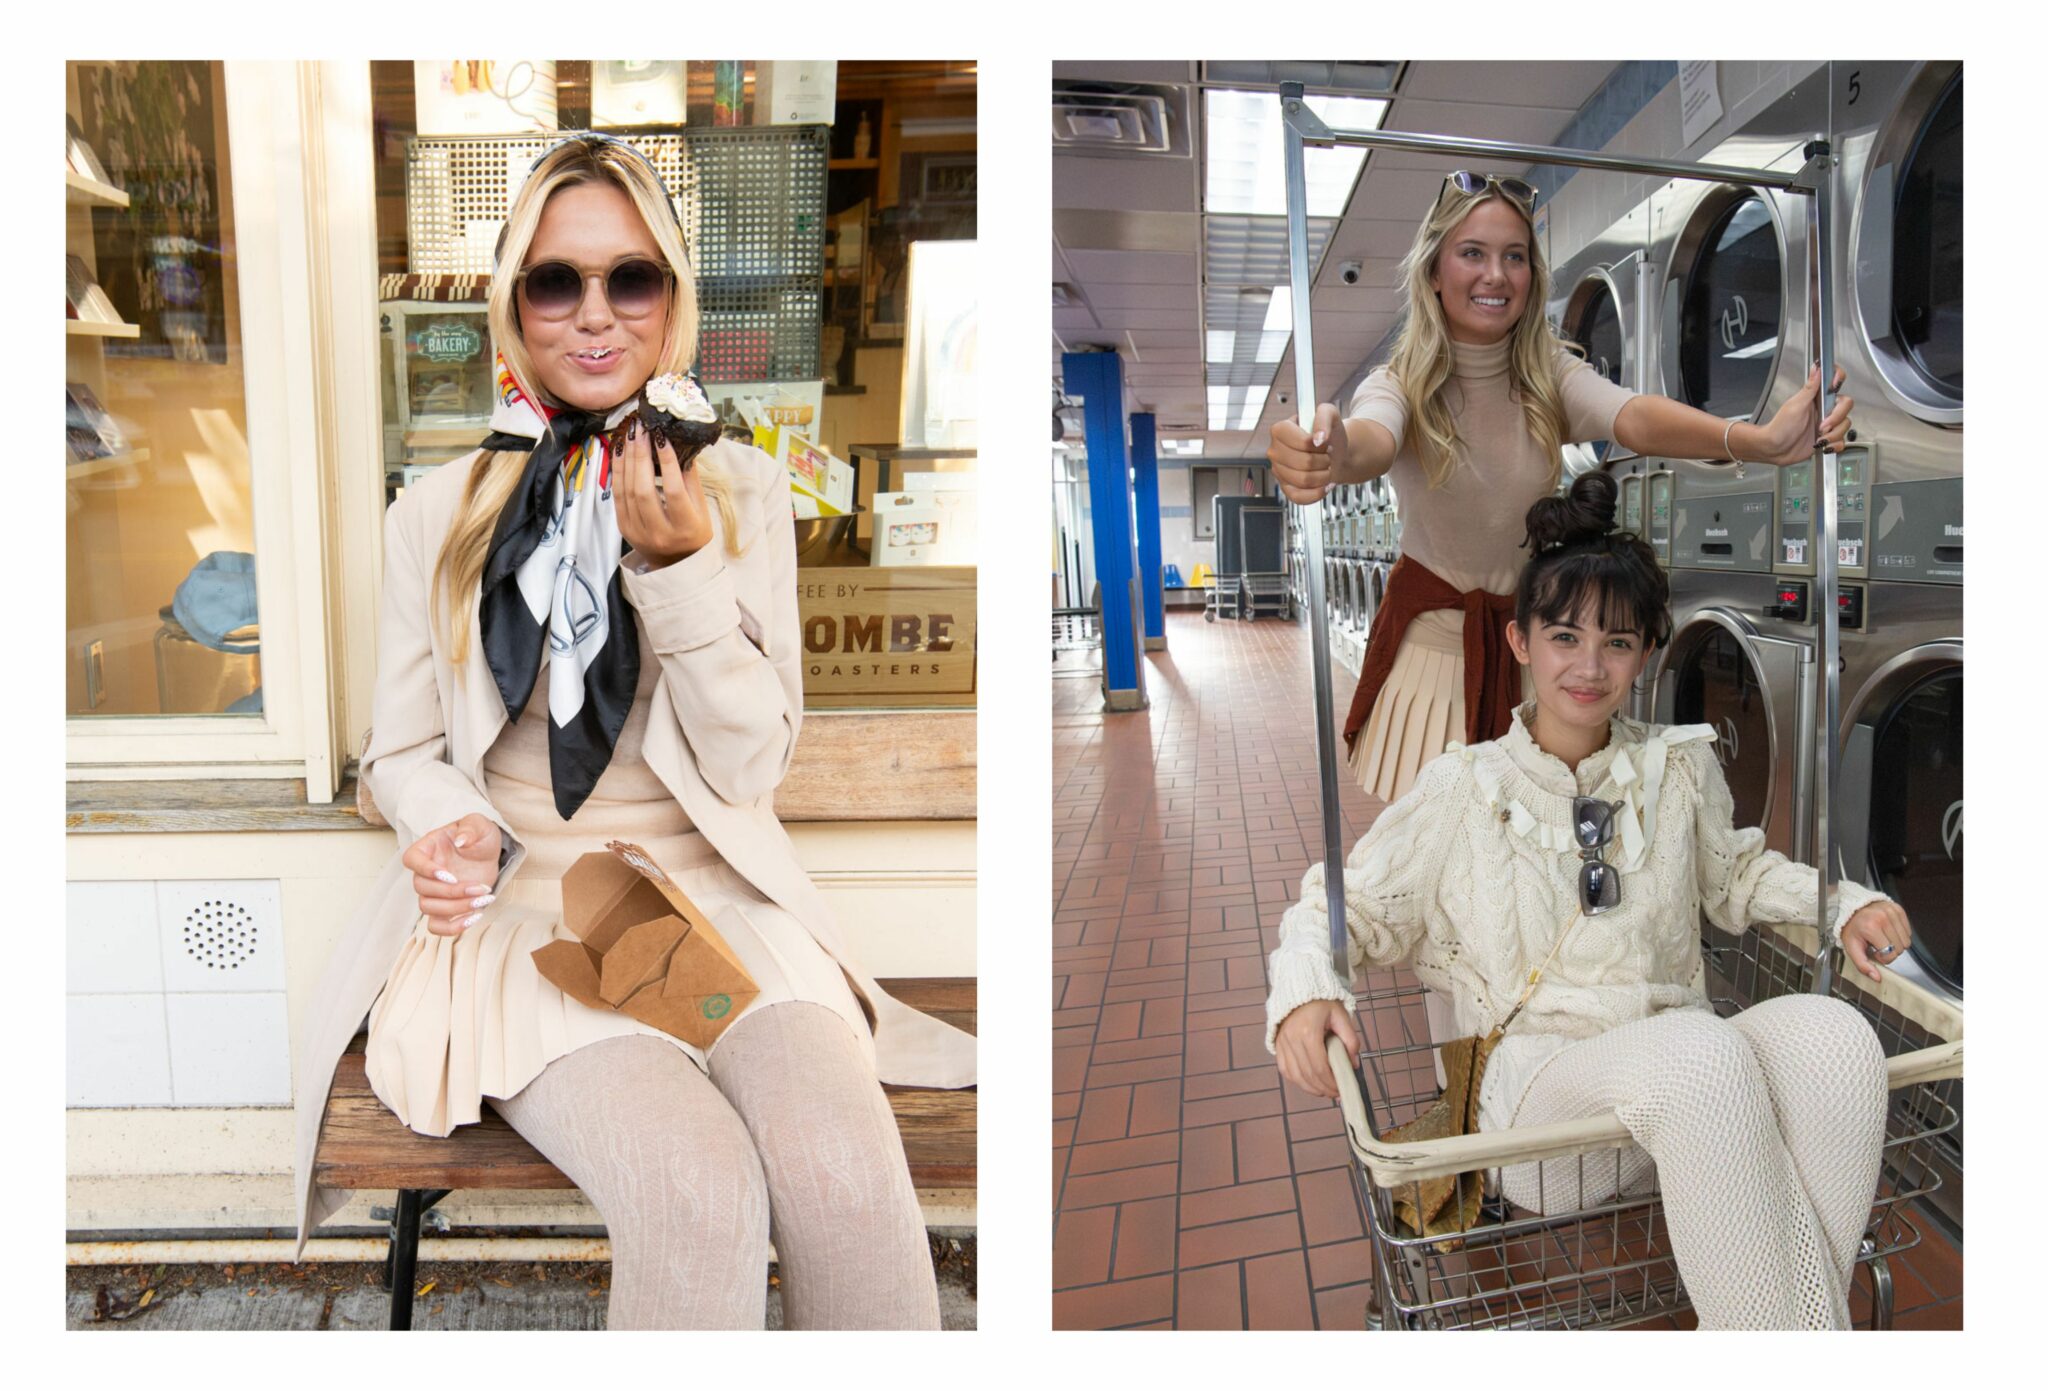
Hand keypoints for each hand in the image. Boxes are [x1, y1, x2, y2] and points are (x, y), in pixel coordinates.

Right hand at [402, 813, 502, 936]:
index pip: (411, 859)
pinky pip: (437, 926)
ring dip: (456, 908)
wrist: (487, 854)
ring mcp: (433, 892)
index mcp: (427, 848)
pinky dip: (453, 928)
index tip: (449, 875)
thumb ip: (471, 828)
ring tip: (482, 900)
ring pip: (428, 908)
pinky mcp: (445, 908)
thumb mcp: (480, 824)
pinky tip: (475, 917)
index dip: (425, 870)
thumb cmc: (478, 836)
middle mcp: (425, 872)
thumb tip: (461, 840)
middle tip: (480, 888)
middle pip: (422, 888)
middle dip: (453, 892)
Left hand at [614, 417, 713, 565]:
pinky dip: (617, 471)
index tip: (662, 437)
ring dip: (627, 460)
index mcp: (684, 528)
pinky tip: (620, 453)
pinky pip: (617, 495)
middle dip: (641, 456)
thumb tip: (678, 445)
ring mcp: (637, 531)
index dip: (667, 462)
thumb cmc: (693, 533)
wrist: (675, 563)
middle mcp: (659, 532)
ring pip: (627, 491)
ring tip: (631, 436)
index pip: (673, 490)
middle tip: (642, 430)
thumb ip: (690, 479)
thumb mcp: (701, 509)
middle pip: (644, 489)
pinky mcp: (623, 528)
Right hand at [1267, 403, 1349, 503]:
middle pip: (1304, 463)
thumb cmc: (1329, 434)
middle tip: (1327, 455)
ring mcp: (1278, 471)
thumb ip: (1324, 417)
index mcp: (1280, 430)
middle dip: (1324, 460)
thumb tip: (1318, 438)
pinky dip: (1318, 492)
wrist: (1335, 453)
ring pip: (1304, 480)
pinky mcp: (1285, 488)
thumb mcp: (1330, 414)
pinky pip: (1299, 497)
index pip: (1302, 442)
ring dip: (1324, 476)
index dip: (1319, 445)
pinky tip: (1325, 485)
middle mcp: (1275, 451)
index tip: (1325, 442)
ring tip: (1326, 467)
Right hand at [1274, 999, 1360, 1099]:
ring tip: (1325, 1091)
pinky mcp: (1278, 1046)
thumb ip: (1350, 1039)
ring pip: (1295, 1076)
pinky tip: (1309, 1083)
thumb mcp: (1341, 1016)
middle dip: (1324, 1088)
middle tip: (1337, 1093)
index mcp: (1308, 1031)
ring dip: (1311, 1088)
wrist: (1300, 988)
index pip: (1320, 1066)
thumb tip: (1353, 1064)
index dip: (1331, 1082)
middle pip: (1308, 1074)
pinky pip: (1286, 1070)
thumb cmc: (1321, 1001)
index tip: (1342, 1088)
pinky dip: (1298, 1081)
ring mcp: (1282, 1043)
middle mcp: (1292, 1039)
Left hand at [1753, 364, 1852, 465]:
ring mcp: (1827, 424)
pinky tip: (1822, 446)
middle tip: (1821, 426)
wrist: (1774, 450)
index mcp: (1817, 398)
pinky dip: (1834, 446)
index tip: (1834, 386)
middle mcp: (1824, 409)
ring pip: (1845, 424)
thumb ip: (1809, 388)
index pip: (1835, 380)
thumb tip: (1816, 367)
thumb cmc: (1779, 427)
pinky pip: (1842, 441)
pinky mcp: (1828, 439)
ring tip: (1819, 439)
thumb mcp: (1795, 406)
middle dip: (1836, 418)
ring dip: (1833, 434)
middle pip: (1846, 405)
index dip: (1839, 379)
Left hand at [1841, 900, 1912, 983]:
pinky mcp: (1899, 909)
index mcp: (1870, 927)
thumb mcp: (1851, 947)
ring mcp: (1892, 912)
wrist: (1852, 908)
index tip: (1875, 952)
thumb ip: (1862, 965)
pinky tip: (1887, 931)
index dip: (1883, 957)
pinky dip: (1900, 934)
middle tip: (1878, 944)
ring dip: (1896, 943)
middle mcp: (1883, 918)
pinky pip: (1908, 931)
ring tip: (1882, 937)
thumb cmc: (1852, 927)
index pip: (1890, 954)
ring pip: (1907, 941)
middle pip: (1900, 949)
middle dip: (1890, 951)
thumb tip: (1876, 977)